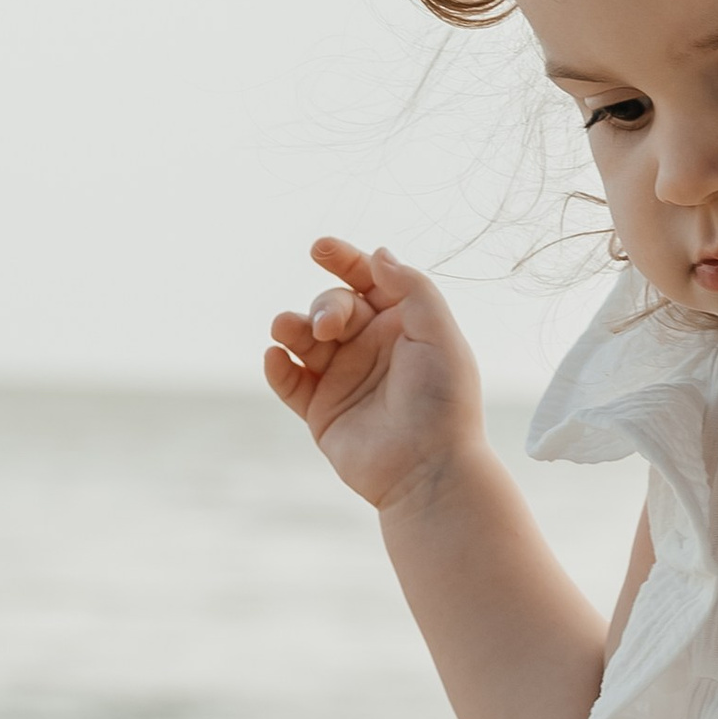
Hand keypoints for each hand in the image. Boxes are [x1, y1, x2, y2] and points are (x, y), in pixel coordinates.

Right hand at [264, 238, 483, 513]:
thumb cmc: (442, 401)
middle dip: (324, 307)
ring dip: (290, 327)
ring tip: (285, 329)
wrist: (428, 470)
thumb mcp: (438, 333)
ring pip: (304, 339)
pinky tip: (275, 357)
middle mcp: (371, 348)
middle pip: (333, 306)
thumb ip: (411, 287)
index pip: (368, 280)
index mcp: (403, 325)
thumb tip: (378, 253)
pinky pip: (289, 381)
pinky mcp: (322, 412)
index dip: (343, 259)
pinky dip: (277, 367)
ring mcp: (344, 379)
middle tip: (327, 327)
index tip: (319, 248)